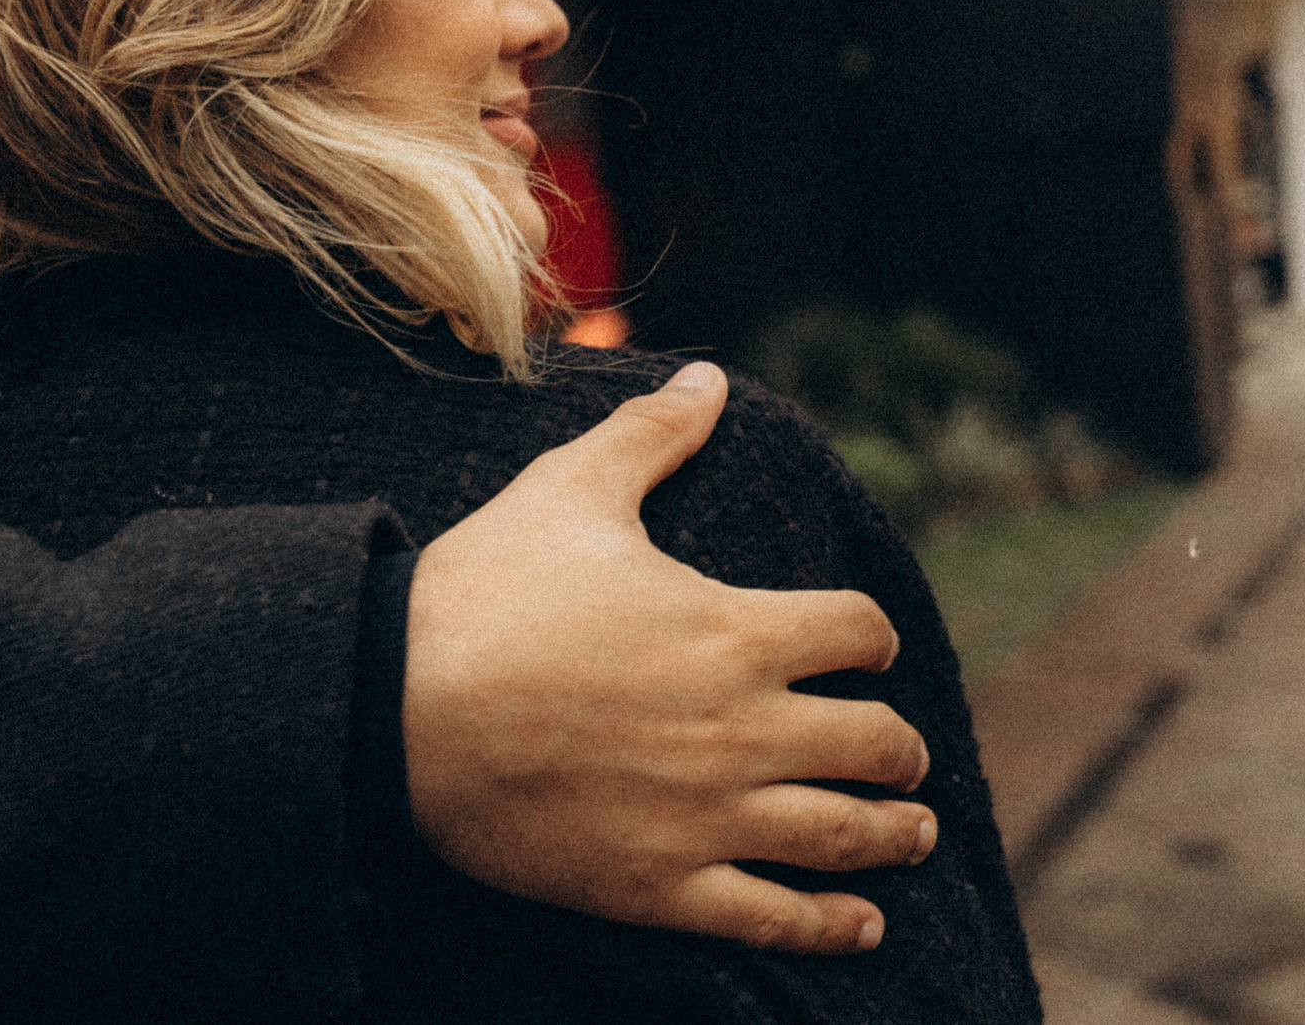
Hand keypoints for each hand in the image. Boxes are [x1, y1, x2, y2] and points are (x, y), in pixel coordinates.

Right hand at [402, 362, 934, 953]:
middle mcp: (744, 727)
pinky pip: (774, 917)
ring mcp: (708, 815)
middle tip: (903, 755)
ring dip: (894, 832)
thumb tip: (711, 377)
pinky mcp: (660, 886)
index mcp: (736, 631)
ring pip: (843, 833)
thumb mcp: (570, 490)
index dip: (872, 635)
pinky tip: (864, 926)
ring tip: (912, 831)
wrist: (392, 711)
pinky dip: (831, 924)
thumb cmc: (483, 595)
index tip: (868, 646)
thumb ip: (652, 435)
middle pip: (874, 740)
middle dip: (899, 747)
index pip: (858, 630)